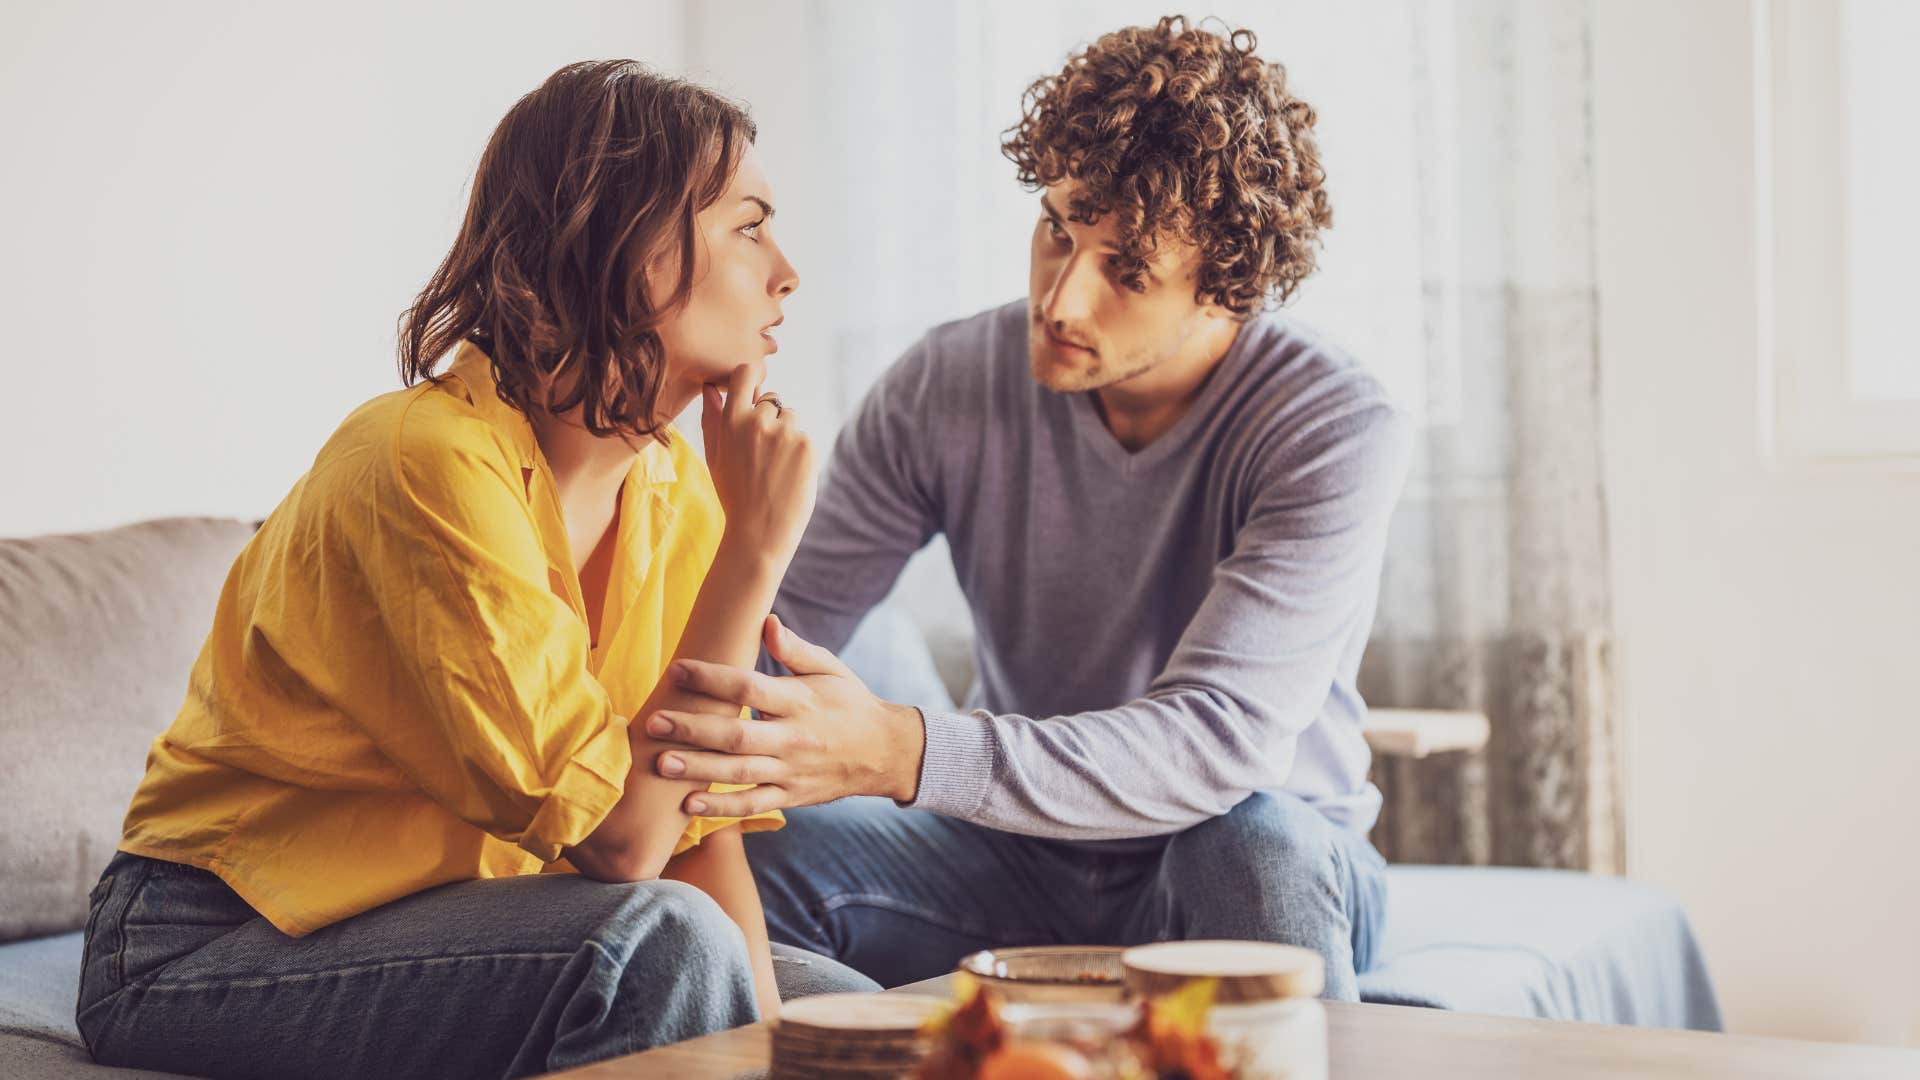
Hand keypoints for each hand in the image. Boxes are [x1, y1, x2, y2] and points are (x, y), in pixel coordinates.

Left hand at [646, 615, 926, 815]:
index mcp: (799, 701)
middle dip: (692, 728)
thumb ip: (795, 649)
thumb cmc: (850, 703)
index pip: (749, 687)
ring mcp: (791, 771)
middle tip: (654, 721)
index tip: (678, 669)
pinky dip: (721, 807)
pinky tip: (688, 804)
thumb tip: (767, 623)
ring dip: (697, 769)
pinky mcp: (790, 796)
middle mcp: (793, 738)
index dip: (711, 678)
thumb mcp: (830, 668)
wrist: (885, 752)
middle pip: (736, 734)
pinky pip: (751, 804)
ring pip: (738, 772)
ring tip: (661, 762)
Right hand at [700, 360, 815, 562]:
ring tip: (775, 468)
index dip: (751, 379)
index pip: (745, 374)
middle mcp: (758, 421)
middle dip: (770, 419)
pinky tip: (789, 476)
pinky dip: (801, 454)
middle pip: (772, 400)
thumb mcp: (715, 456)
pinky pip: (805, 438)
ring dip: (787, 435)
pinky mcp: (807, 446)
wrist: (759, 532)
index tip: (752, 392)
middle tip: (762, 455)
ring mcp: (785, 433)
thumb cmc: (734, 495)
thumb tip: (710, 388)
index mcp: (731, 421)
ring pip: (791, 418)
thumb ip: (712, 419)